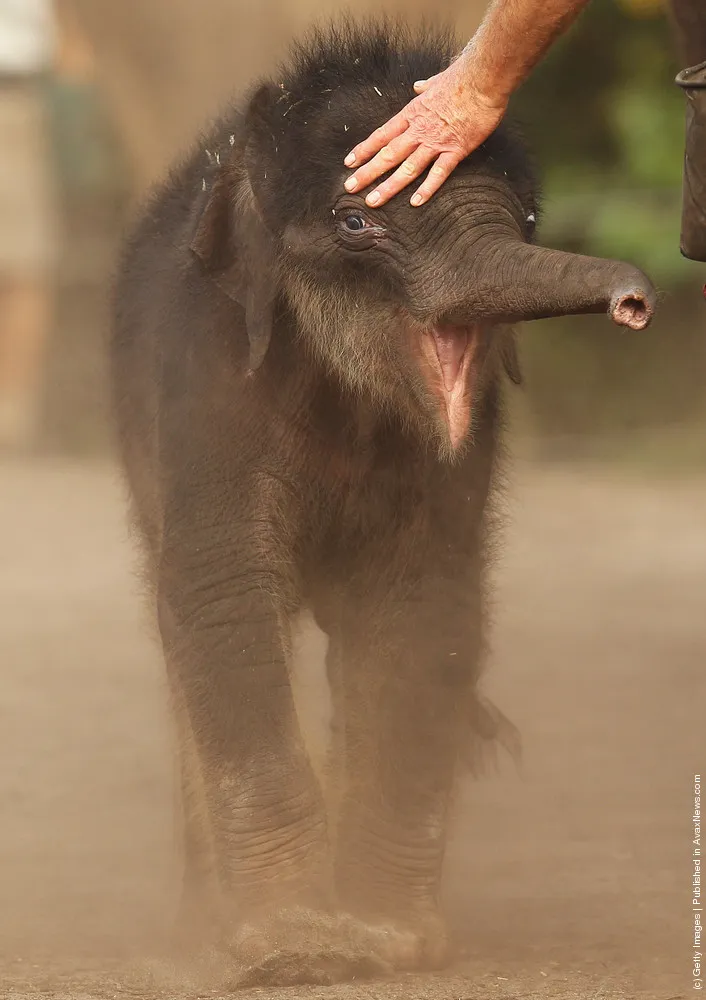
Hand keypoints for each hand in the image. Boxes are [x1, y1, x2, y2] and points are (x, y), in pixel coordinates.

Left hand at [343, 60, 506, 207]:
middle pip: (387, 155)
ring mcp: (436, 142)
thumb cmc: (461, 77)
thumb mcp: (436, 81)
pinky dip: (427, 189)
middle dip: (367, 173)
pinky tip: (414, 202)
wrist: (482, 78)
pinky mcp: (455, 150)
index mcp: (412, 114)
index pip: (382, 135)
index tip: (349, 163)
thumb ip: (425, 87)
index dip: (364, 150)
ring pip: (407, 168)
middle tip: (350, 187)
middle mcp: (419, 131)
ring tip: (373, 201)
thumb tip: (418, 86)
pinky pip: (438, 173)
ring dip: (388, 186)